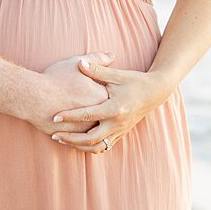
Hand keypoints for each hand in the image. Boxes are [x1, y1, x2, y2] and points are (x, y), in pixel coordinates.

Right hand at [26, 54, 112, 133]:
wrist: (34, 97)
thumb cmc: (55, 79)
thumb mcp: (77, 63)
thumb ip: (97, 60)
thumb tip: (112, 56)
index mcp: (102, 97)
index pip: (112, 97)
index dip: (105, 93)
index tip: (99, 91)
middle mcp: (98, 115)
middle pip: (106, 115)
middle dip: (102, 112)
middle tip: (93, 106)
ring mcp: (86, 127)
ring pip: (96, 130)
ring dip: (93, 127)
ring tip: (87, 121)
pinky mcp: (74, 136)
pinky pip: (83, 139)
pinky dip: (81, 135)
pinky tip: (77, 129)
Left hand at [50, 63, 167, 153]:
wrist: (156, 92)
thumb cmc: (136, 81)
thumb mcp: (117, 75)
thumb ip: (97, 70)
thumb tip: (80, 62)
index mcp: (115, 108)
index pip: (88, 115)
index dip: (70, 116)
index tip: (55, 116)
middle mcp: (117, 123)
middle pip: (90, 138)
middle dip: (71, 139)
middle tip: (55, 135)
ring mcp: (120, 131)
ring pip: (97, 147)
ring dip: (79, 146)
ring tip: (62, 140)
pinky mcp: (122, 134)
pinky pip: (104, 146)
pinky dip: (90, 147)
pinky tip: (77, 143)